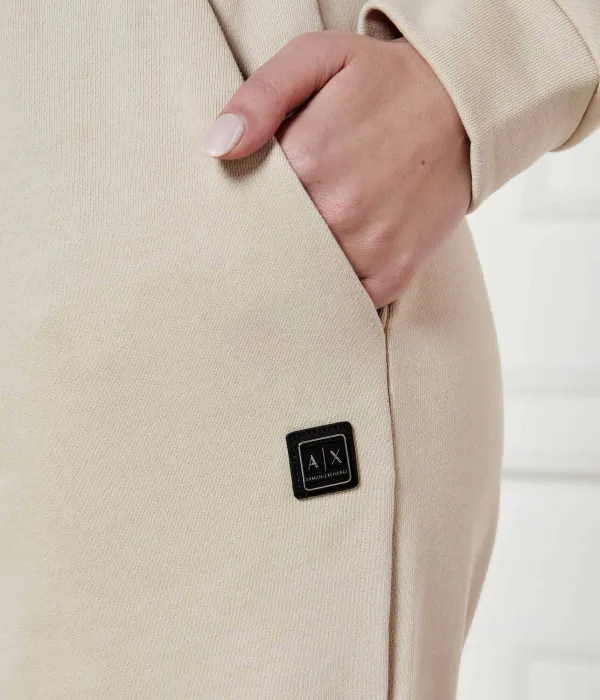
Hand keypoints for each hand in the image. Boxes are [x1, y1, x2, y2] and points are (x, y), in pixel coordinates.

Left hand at [202, 31, 470, 307]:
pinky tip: (337, 261)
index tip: (252, 198)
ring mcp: (371, 247)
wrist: (463, 108)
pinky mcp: (395, 273)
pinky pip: (347, 300)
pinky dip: (337, 289)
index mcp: (309, 158)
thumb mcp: (317, 59)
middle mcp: (339, 211)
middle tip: (279, 221)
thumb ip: (261, 96)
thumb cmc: (381, 82)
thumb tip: (219, 148)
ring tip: (311, 237)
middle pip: (273, 246)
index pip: (247, 204)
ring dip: (301, 266)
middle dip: (269, 238)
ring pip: (308, 278)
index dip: (245, 202)